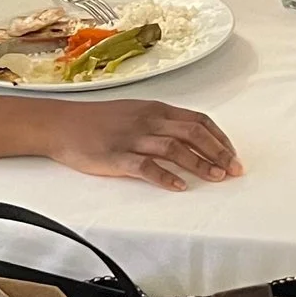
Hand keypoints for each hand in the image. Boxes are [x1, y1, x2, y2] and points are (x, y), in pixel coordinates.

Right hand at [47, 99, 241, 190]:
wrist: (61, 124)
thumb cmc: (97, 120)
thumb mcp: (135, 111)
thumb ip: (161, 121)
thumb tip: (190, 135)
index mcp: (156, 109)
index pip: (198, 120)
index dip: (219, 137)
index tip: (233, 154)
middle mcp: (148, 121)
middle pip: (193, 133)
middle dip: (218, 152)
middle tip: (234, 169)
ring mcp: (133, 138)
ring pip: (175, 148)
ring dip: (199, 163)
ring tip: (217, 177)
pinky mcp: (117, 157)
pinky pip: (146, 167)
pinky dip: (166, 177)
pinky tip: (180, 187)